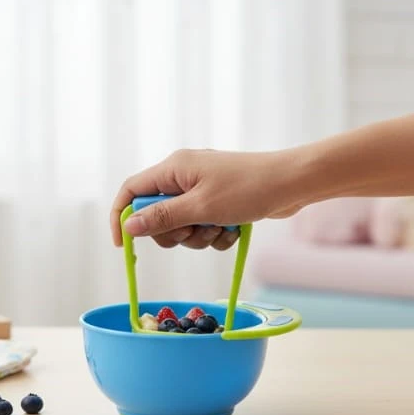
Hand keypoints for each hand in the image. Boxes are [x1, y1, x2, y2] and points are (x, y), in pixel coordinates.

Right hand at [110, 149, 304, 249]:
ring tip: (221, 227)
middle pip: (157, 215)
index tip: (122, 244)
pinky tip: (233, 230)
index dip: (122, 216)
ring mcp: (201, 190)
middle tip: (193, 231)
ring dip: (199, 236)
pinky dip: (215, 234)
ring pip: (182, 226)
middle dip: (175, 232)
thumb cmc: (247, 189)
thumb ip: (162, 217)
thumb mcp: (201, 207)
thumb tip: (128, 225)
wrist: (291, 184)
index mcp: (173, 169)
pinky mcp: (217, 202)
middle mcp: (183, 177)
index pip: (132, 191)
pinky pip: (202, 227)